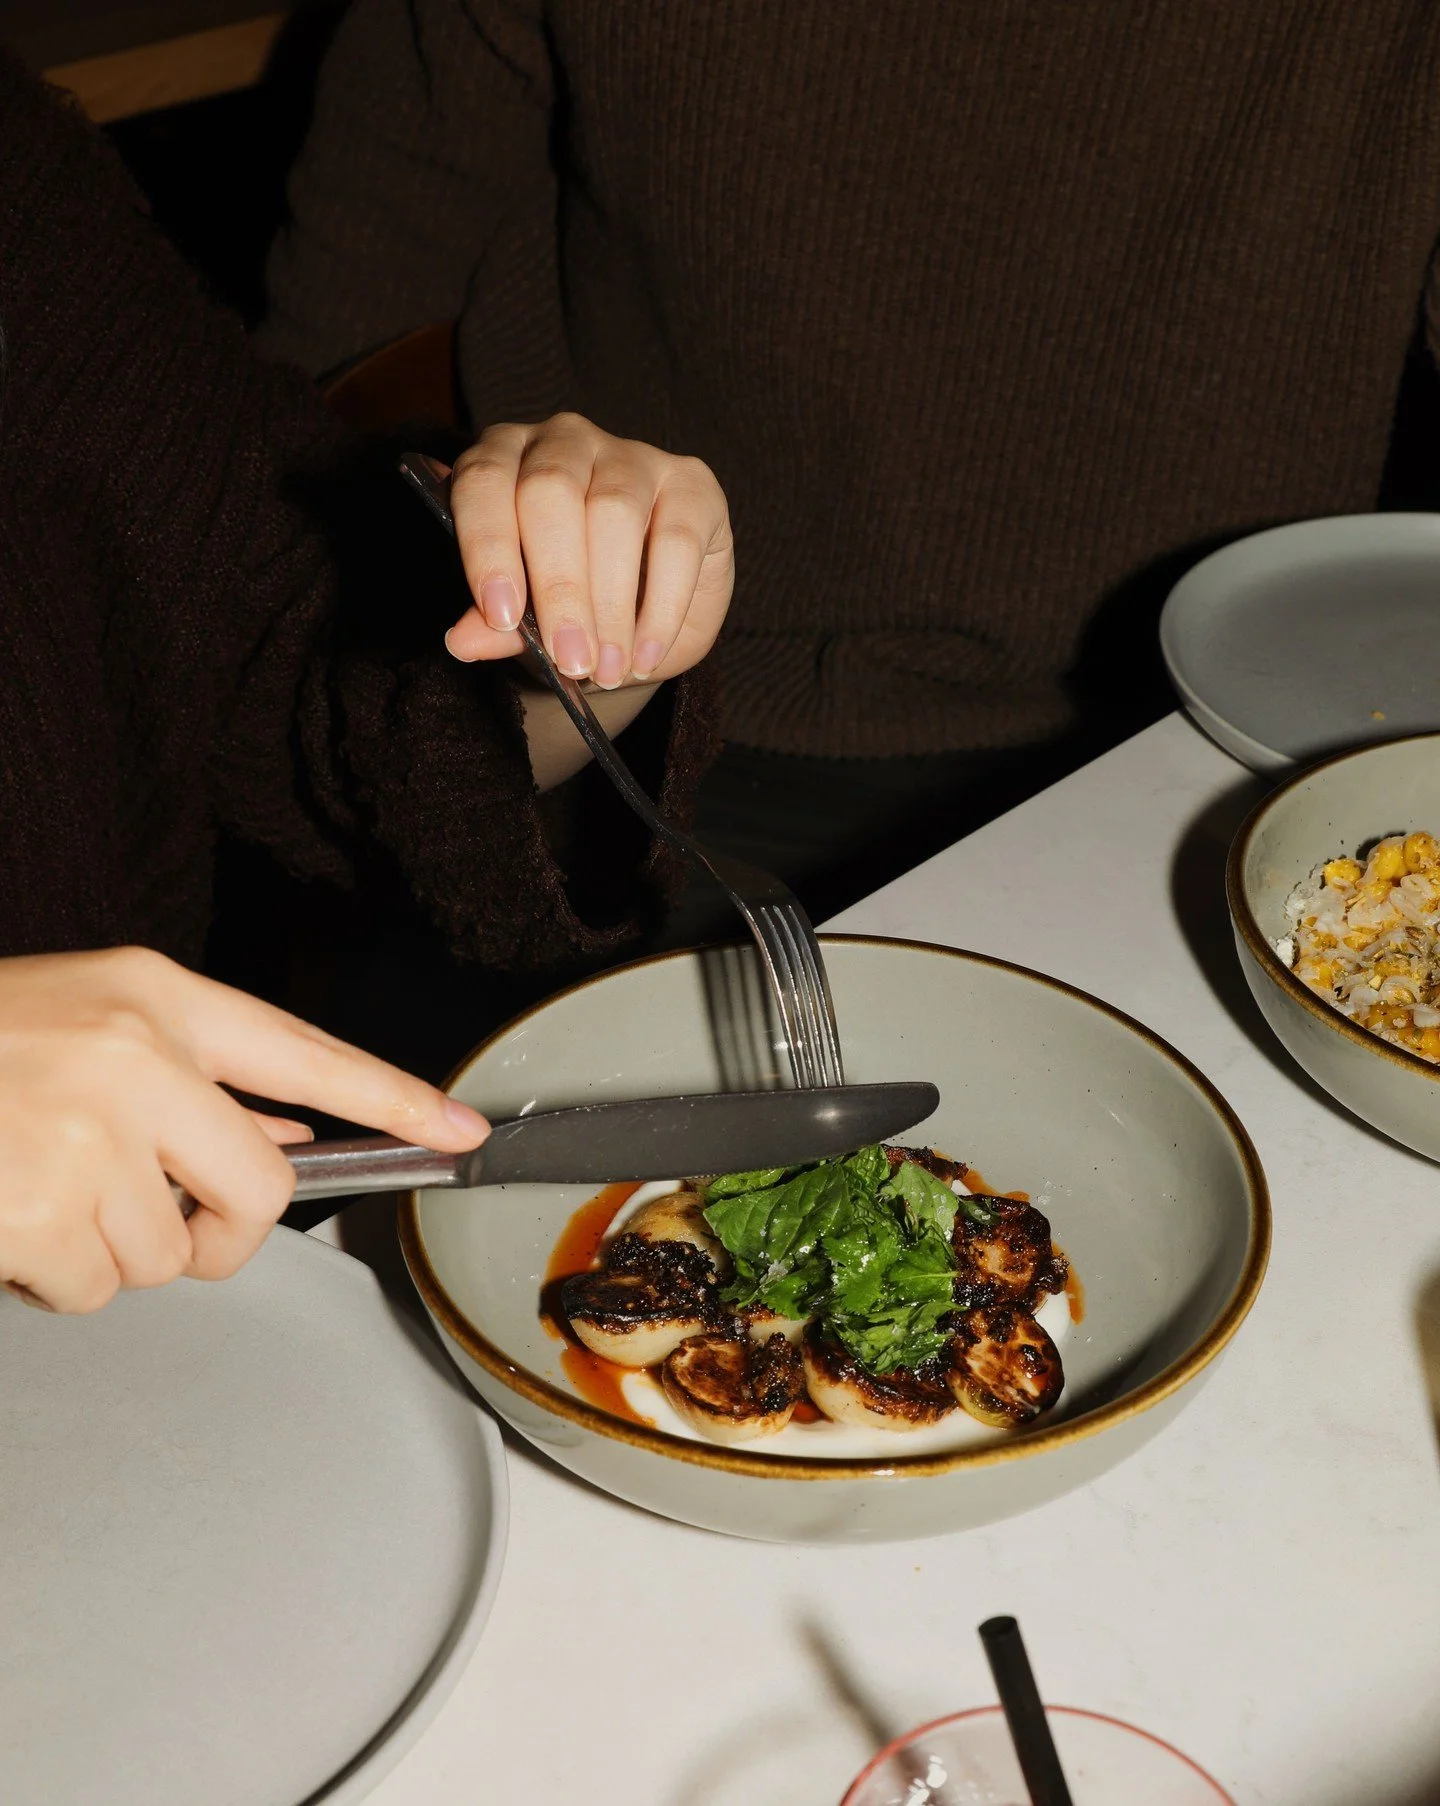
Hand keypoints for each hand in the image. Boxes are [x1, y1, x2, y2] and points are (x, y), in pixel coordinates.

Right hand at [0, 948, 487, 1312]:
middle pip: (261, 1187)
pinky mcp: (44, 1207)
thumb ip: (191, 1076)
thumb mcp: (89, 1024)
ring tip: (41, 1187)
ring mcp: (90, 1131)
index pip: (306, 1050)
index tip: (462, 1131)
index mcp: (154, 996)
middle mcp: (137, 1055)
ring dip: (112, 1249)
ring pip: (170, 1252)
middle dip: (221, 1227)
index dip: (394, 1097)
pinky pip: (97, 1287)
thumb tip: (285, 1130)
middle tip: (157, 1213)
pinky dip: (55, 1276)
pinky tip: (13, 1218)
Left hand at [442, 414, 733, 687]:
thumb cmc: (570, 603)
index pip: (485, 483)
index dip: (489, 547)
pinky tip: (647, 654)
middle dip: (559, 586)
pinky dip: (662, 607)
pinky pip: (677, 538)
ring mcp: (632, 455)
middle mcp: (565, 441)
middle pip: (552, 492)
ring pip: (615, 512)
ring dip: (612, 604)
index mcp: (505, 458)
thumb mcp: (528, 620)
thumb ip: (498, 626)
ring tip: (608, 668)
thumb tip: (463, 641)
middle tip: (569, 658)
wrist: (644, 615)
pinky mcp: (692, 483)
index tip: (502, 617)